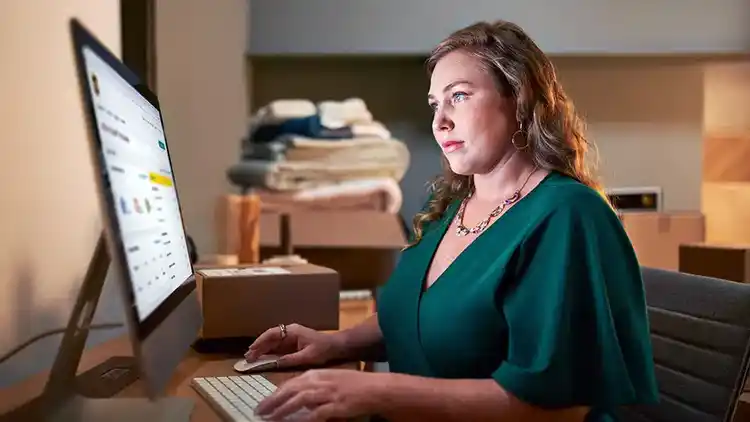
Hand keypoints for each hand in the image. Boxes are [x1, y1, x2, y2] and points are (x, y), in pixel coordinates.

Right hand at [245, 324, 344, 368]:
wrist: (336, 347)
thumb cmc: (324, 349)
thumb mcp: (308, 356)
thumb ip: (291, 359)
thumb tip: (275, 363)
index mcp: (293, 331)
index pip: (272, 334)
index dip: (260, 342)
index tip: (251, 350)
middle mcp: (290, 332)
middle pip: (270, 338)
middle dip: (258, 347)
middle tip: (247, 357)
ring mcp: (291, 338)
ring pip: (272, 343)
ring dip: (262, 350)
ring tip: (251, 359)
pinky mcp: (292, 345)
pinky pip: (278, 348)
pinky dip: (269, 353)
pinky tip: (262, 359)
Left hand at [255, 369, 384, 420]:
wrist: (374, 388)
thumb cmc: (353, 384)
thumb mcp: (329, 379)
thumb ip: (313, 385)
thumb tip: (295, 395)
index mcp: (316, 374)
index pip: (289, 383)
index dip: (275, 394)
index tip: (263, 403)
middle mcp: (319, 381)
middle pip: (290, 390)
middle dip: (273, 401)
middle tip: (260, 411)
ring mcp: (327, 393)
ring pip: (299, 400)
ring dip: (283, 409)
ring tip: (271, 418)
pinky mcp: (336, 405)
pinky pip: (317, 413)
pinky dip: (305, 419)